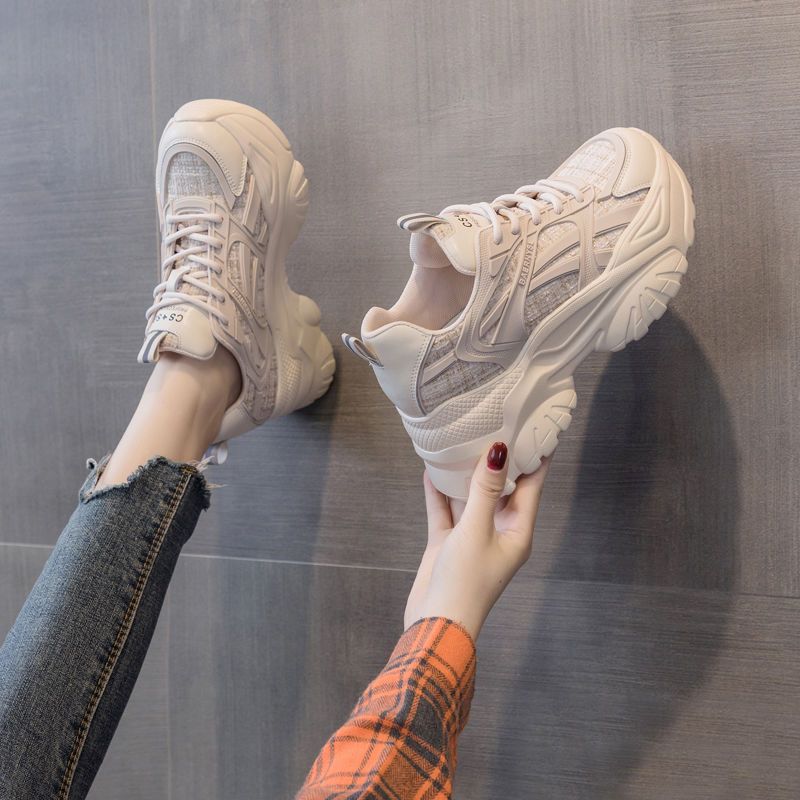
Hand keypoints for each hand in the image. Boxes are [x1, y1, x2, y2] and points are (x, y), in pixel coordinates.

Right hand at [404, 442, 549, 640]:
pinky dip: (439, 493)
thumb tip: (499, 452)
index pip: (532, 485)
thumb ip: (485, 490)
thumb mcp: (476, 530)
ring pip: (471, 497)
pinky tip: (431, 470)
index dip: (535, 456)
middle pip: (501, 488)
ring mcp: (472, 538)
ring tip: (461, 442)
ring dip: (465, 474)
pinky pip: (445, 511)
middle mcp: (499, 532)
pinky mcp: (449, 544)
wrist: (435, 624)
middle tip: (494, 424)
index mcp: (518, 531)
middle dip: (497, 460)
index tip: (536, 427)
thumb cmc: (465, 582)